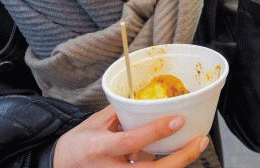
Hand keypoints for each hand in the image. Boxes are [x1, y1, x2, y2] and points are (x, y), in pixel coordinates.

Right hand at [53, 106, 207, 167]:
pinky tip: (177, 155)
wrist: (59, 167)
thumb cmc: (79, 144)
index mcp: (98, 148)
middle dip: (180, 158)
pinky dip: (165, 166)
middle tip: (200, 141)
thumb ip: (121, 114)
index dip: (156, 131)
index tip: (179, 120)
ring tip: (195, 146)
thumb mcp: (95, 123)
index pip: (130, 141)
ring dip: (177, 163)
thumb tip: (148, 99)